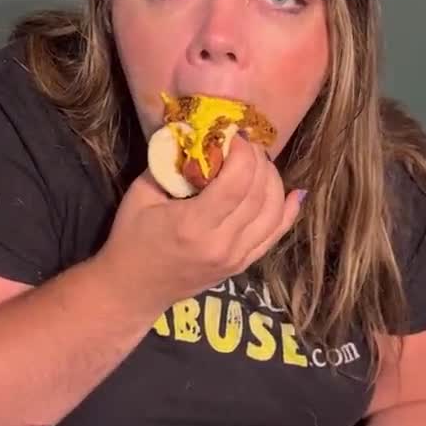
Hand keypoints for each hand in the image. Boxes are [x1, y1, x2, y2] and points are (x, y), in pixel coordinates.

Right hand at [95, 134, 305, 308]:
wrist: (133, 290)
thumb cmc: (130, 239)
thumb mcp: (140, 194)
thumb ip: (170, 163)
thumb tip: (197, 134)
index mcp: (193, 226)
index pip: (237, 183)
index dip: (244, 154)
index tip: (235, 135)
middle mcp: (222, 244)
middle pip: (259, 195)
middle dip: (259, 161)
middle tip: (248, 144)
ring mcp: (236, 258)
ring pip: (273, 213)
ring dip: (273, 181)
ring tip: (259, 162)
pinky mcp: (243, 265)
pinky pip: (275, 235)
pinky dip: (288, 211)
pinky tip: (295, 192)